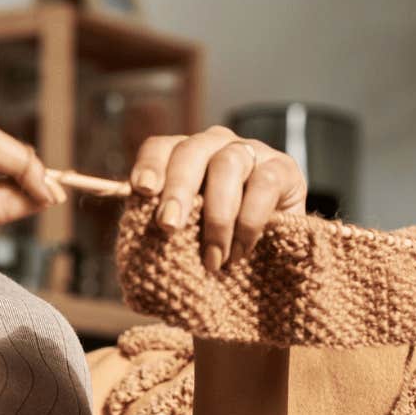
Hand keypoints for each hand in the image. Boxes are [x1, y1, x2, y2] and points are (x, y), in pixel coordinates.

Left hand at [128, 126, 306, 274]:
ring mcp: (252, 152)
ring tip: (212, 259)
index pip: (161, 147)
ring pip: (227, 164)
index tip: (142, 191)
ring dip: (216, 215)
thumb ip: (162, 226)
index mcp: (184, 157)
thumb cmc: (216, 251)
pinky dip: (249, 221)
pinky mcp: (284, 169)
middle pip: (191, 151)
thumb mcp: (185, 239)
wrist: (269, 268)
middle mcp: (216, 146)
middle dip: (177, 190)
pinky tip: (241, 252)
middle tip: (169, 226)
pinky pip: (263, 184)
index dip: (150, 165)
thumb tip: (132, 226)